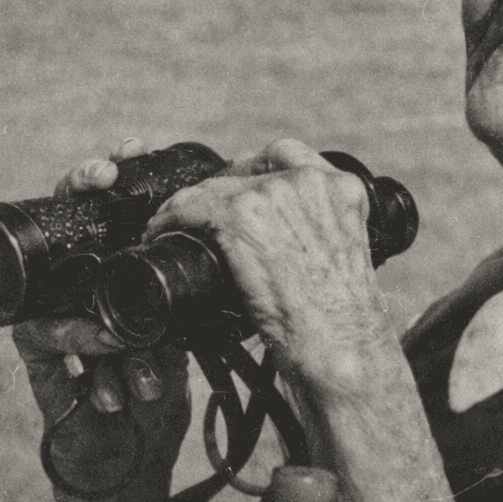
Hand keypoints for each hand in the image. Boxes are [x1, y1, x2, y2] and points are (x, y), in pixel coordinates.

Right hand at [13, 139, 190, 489]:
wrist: (135, 461)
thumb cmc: (164, 385)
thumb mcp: (195, 326)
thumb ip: (212, 285)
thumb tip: (258, 242)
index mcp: (120, 267)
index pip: (112, 204)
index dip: (118, 169)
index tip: (136, 150)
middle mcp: (83, 281)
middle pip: (72, 216)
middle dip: (86, 186)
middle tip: (106, 175)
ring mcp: (55, 312)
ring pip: (61, 274)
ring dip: (101, 284)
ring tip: (135, 289)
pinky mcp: (37, 355)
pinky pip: (44, 331)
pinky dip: (80, 335)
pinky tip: (109, 340)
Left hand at [144, 138, 392, 394]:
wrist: (341, 345)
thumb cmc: (342, 322)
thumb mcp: (341, 258)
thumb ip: (317, 234)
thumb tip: (278, 241)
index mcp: (342, 188)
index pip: (289, 155)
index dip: (255, 169)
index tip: (238, 187)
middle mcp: (310, 181)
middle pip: (246, 170)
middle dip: (220, 192)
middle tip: (201, 217)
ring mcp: (275, 194)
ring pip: (214, 187)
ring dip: (189, 207)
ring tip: (170, 225)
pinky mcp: (243, 216)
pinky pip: (190, 206)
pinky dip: (169, 218)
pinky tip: (160, 231)